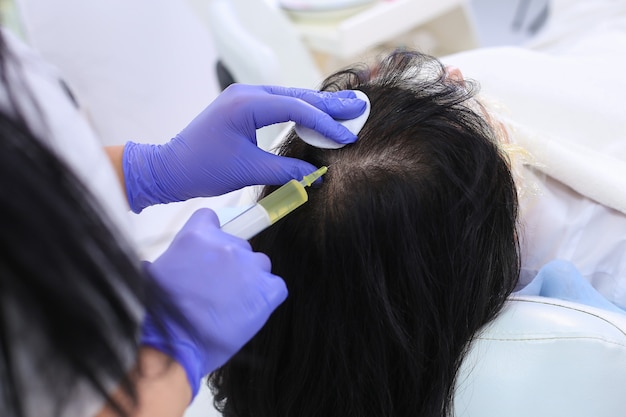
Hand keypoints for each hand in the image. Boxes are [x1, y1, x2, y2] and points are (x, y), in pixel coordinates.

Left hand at [123, 84, 365, 211]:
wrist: (170, 168)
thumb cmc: (202, 168)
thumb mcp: (248, 170)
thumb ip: (286, 169)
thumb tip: (317, 175)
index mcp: (245, 104)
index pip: (296, 108)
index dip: (325, 123)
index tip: (346, 137)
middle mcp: (246, 94)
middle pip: (297, 96)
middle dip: (329, 105)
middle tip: (359, 107)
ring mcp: (244, 98)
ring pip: (290, 98)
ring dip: (316, 107)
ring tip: (346, 110)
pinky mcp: (243, 107)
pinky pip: (279, 105)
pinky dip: (300, 112)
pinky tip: (317, 117)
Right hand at [140, 208, 286, 396]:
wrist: (174, 344)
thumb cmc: (161, 311)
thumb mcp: (157, 270)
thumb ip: (179, 255)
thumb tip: (183, 257)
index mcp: (197, 236)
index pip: (212, 219)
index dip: (211, 236)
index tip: (208, 252)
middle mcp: (227, 245)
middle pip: (239, 245)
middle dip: (231, 263)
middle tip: (217, 287)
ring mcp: (249, 267)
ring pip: (259, 264)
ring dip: (250, 279)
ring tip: (234, 302)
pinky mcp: (267, 291)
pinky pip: (275, 286)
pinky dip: (266, 296)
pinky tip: (250, 310)